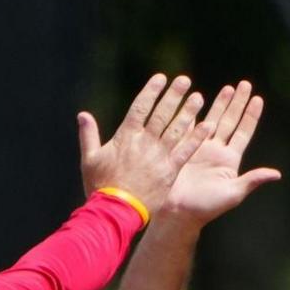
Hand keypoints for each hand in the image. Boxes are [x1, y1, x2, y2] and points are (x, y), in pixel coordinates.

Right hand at [77, 74, 209, 211]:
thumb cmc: (100, 186)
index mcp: (125, 137)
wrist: (115, 211)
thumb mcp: (89, 159)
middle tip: (185, 81)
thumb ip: (88, 135)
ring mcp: (159, 156)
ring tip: (198, 98)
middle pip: (162, 114)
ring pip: (177, 129)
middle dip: (174, 95)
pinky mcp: (170, 171)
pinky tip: (207, 127)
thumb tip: (82, 115)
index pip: (140, 108)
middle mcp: (145, 142)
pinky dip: (197, 138)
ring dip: (188, 112)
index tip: (161, 78)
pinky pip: (186, 151)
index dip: (151, 91)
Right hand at [157, 80, 282, 225]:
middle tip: (244, 84)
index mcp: (229, 160)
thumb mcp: (232, 194)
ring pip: (212, 120)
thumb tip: (276, 174)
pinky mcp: (181, 149)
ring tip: (228, 88)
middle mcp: (215, 152)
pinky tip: (194, 98)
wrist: (176, 212)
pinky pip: (187, 126)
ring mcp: (198, 149)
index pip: (243, 133)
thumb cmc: (205, 207)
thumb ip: (252, 180)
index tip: (258, 99)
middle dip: (237, 103)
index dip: (251, 116)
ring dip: (219, 104)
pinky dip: (191, 112)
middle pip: (229, 121)